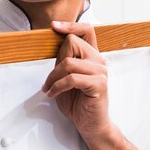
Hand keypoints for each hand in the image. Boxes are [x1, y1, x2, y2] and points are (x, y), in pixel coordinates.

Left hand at [41, 21, 110, 140]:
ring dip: (53, 78)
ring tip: (49, 89)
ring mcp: (101, 72)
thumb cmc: (77, 101)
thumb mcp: (64, 77)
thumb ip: (63, 61)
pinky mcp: (99, 84)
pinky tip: (53, 94)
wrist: (89, 124)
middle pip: (72, 43)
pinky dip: (57, 86)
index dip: (70, 25)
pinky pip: (72, 78)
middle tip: (49, 80)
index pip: (86, 30)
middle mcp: (99, 60)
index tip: (54, 26)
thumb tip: (57, 44)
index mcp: (92, 56)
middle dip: (55, 62)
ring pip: (68, 62)